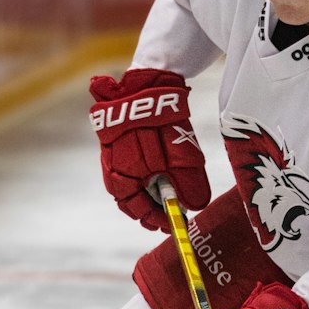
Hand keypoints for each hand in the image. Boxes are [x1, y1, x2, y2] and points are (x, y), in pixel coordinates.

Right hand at [89, 68, 210, 229]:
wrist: (147, 86)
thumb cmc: (163, 123)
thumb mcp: (182, 157)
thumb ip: (188, 184)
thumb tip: (195, 206)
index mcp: (123, 176)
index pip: (137, 209)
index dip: (156, 219)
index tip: (173, 223)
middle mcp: (113, 168)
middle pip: (129, 200)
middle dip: (148, 210)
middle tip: (166, 218)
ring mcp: (112, 155)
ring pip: (127, 184)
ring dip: (145, 194)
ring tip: (164, 198)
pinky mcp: (117, 142)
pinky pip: (126, 168)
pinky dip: (141, 177)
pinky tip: (156, 175)